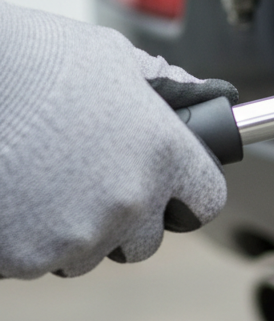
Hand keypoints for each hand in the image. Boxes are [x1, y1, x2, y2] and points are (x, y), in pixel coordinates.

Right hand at [0, 3, 236, 278]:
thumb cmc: (39, 61)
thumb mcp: (117, 59)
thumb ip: (167, 89)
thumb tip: (204, 98)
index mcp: (166, 153)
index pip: (206, 200)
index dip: (187, 194)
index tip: (172, 190)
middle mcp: (132, 200)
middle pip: (147, 240)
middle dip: (128, 220)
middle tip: (93, 183)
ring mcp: (80, 234)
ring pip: (91, 254)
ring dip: (78, 231)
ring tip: (48, 184)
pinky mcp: (29, 256)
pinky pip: (42, 261)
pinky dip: (32, 239)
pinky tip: (20, 198)